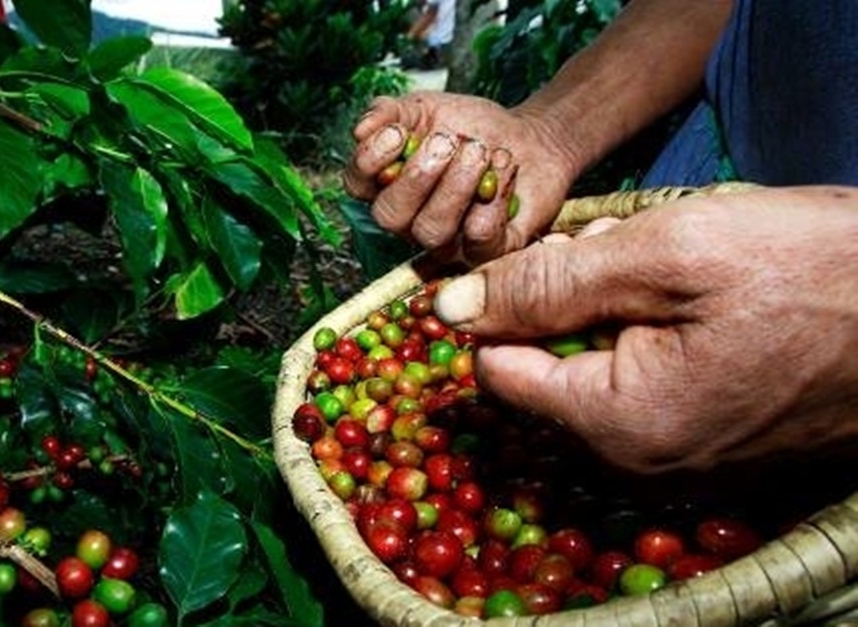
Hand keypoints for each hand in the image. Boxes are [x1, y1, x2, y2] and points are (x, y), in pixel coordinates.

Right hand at [342, 92, 579, 264]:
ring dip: (457, 186)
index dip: (371, 161)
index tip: (398, 132)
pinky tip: (504, 168)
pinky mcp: (486, 250)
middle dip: (418, 175)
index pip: (357, 185)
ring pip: (432, 232)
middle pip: (390, 217)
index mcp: (385, 185)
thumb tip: (361, 131)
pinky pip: (479, 238)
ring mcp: (446, 241)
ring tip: (480, 152)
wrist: (529, 137)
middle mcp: (409, 220)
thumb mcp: (426, 108)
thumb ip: (390, 113)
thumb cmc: (471, 127)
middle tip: (448, 141)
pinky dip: (493, 200)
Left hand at [432, 186, 857, 472]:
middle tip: (622, 252)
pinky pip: (651, 390)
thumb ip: (547, 285)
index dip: (505, 308)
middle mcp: (643, 459)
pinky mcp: (723, 444)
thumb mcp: (665, 255)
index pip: (500, 371)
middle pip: (549, 374)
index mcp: (618, 421)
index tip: (548, 259)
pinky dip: (654, 340)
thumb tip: (450, 308)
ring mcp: (688, 459)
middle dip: (565, 306)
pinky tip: (699, 301)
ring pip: (599, 376)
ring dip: (612, 316)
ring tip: (669, 269)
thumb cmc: (812, 271)